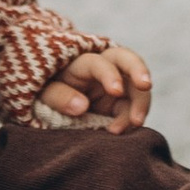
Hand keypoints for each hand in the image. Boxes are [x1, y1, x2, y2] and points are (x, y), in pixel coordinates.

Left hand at [38, 41, 153, 129]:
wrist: (51, 105)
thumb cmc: (46, 96)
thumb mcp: (43, 95)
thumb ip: (59, 97)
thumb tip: (81, 106)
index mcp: (79, 64)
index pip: (97, 63)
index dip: (108, 74)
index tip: (116, 90)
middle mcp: (102, 69)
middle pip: (125, 59)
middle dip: (138, 69)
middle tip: (146, 85)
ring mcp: (115, 84)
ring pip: (136, 84)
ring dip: (141, 102)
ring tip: (135, 123)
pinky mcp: (121, 102)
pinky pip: (134, 107)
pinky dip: (134, 118)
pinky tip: (126, 130)